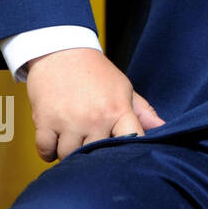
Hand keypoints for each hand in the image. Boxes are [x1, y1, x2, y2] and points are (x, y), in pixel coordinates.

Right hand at [25, 47, 165, 161]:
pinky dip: (48, 151)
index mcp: (118, 110)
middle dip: (94, 154)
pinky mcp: (44, 121)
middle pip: (96, 155)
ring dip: (68, 152)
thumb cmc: (96, 73)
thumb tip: (162, 128)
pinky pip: (45, 151)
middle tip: (90, 143)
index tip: (122, 151)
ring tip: (72, 139)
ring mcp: (69, 121)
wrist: (61, 52)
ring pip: (69, 156)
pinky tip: (55, 141)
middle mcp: (95, 118)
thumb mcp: (124, 88)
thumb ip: (143, 112)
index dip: (129, 150)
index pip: (132, 140)